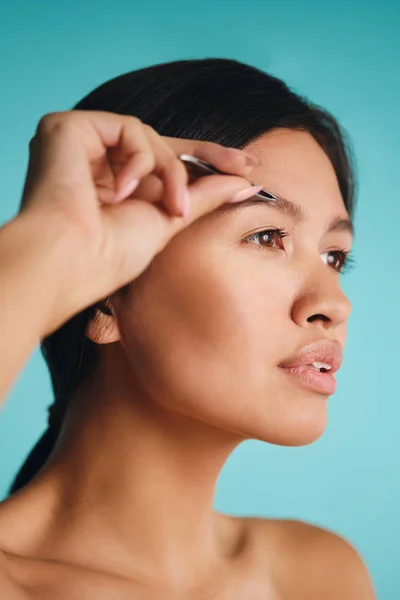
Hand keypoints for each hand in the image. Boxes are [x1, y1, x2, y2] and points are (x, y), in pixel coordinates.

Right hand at [17, 110, 259, 333]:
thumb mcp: (167, 222)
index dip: (204, 164)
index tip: (246, 168)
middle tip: (244, 163)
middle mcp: (97, 162)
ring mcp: (83, 145)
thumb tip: (244, 183)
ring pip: (149, 139)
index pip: (163, 165)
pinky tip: (123, 192)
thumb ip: (202, 197)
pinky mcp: (68, 128)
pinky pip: (128, 129)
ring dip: (172, 173)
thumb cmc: (109, 256)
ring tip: (171, 210)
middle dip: (206, 155)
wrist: (69, 262)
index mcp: (114, 186)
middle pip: (162, 144)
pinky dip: (139, 160)